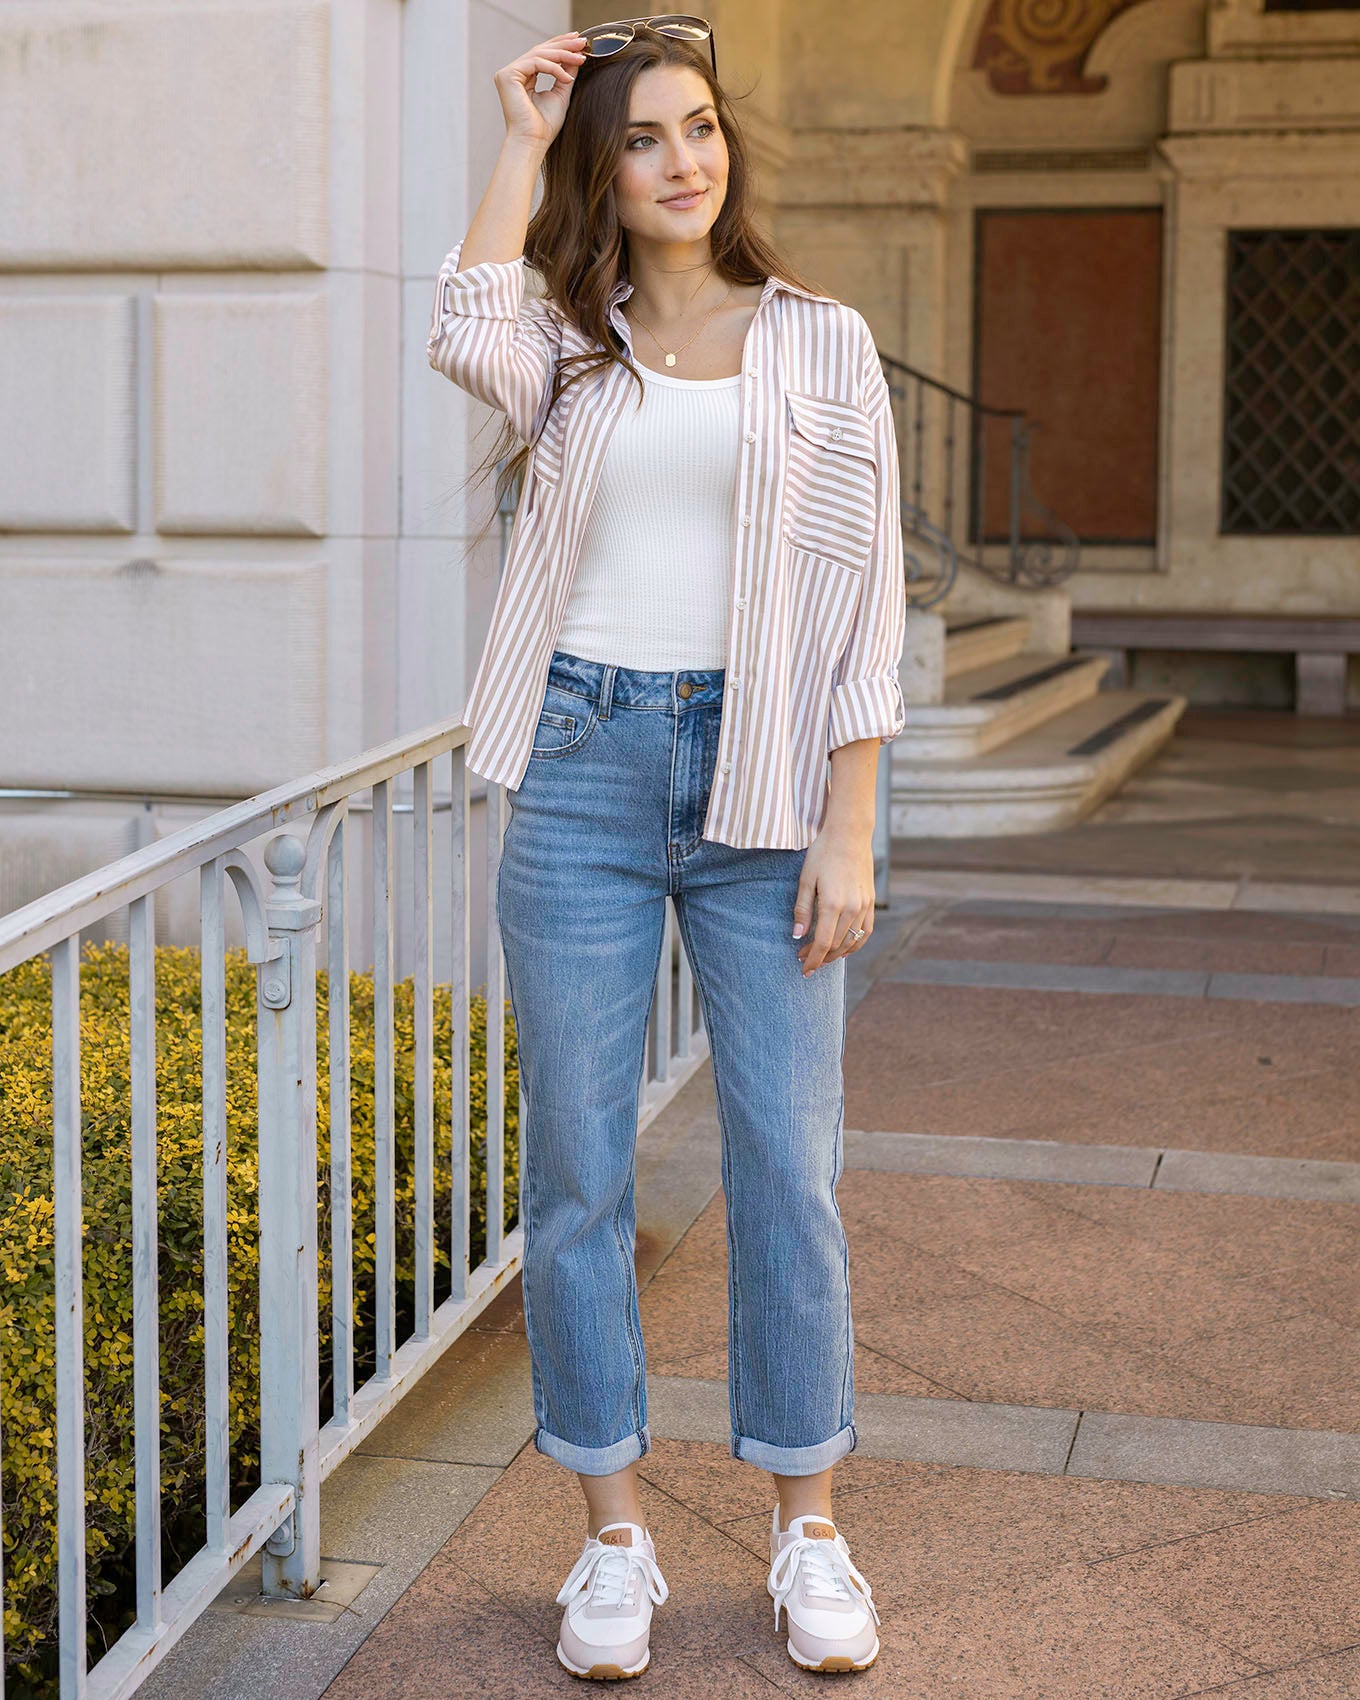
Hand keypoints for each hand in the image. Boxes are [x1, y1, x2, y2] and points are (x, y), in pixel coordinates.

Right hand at [494, 31, 587, 151]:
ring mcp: (508, 73)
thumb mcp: (560, 94)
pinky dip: (554, 68)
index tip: (579, 42)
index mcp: (523, 77)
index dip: (560, 45)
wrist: (533, 142)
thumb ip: (566, 74)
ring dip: (563, 54)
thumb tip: (576, 56)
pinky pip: (536, 63)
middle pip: (540, 50)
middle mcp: (513, 73)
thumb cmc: (544, 127)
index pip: (542, 55)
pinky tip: (568, 78)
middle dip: (563, 45)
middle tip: (582, 42)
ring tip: (580, 58)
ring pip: (539, 54)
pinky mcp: (508, 75)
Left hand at [792, 823, 874, 975]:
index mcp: (833, 904)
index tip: (803, 968)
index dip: (812, 959)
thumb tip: (798, 935)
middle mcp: (852, 909)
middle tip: (805, 960)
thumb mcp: (806, 880)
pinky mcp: (870, 902)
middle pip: (837, 946)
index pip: (823, 943)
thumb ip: (802, 909)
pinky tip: (845, 949)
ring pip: (852, 942)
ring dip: (837, 954)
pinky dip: (856, 944)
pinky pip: (866, 932)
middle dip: (821, 958)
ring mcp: (864, 906)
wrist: (849, 835)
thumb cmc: (823, 854)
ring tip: (822, 957)